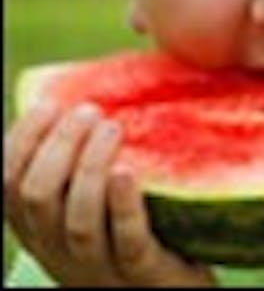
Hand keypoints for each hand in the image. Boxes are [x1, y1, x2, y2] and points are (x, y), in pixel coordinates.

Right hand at [4, 101, 216, 286]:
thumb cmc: (138, 239)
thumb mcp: (97, 208)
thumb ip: (85, 167)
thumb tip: (89, 98)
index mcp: (42, 232)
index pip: (8, 186)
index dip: (22, 142)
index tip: (49, 102)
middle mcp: (60, 251)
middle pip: (37, 198)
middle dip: (57, 146)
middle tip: (88, 110)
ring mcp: (100, 268)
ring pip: (77, 219)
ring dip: (89, 168)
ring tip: (111, 127)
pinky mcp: (143, 274)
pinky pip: (126, 240)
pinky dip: (123, 204)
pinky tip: (128, 171)